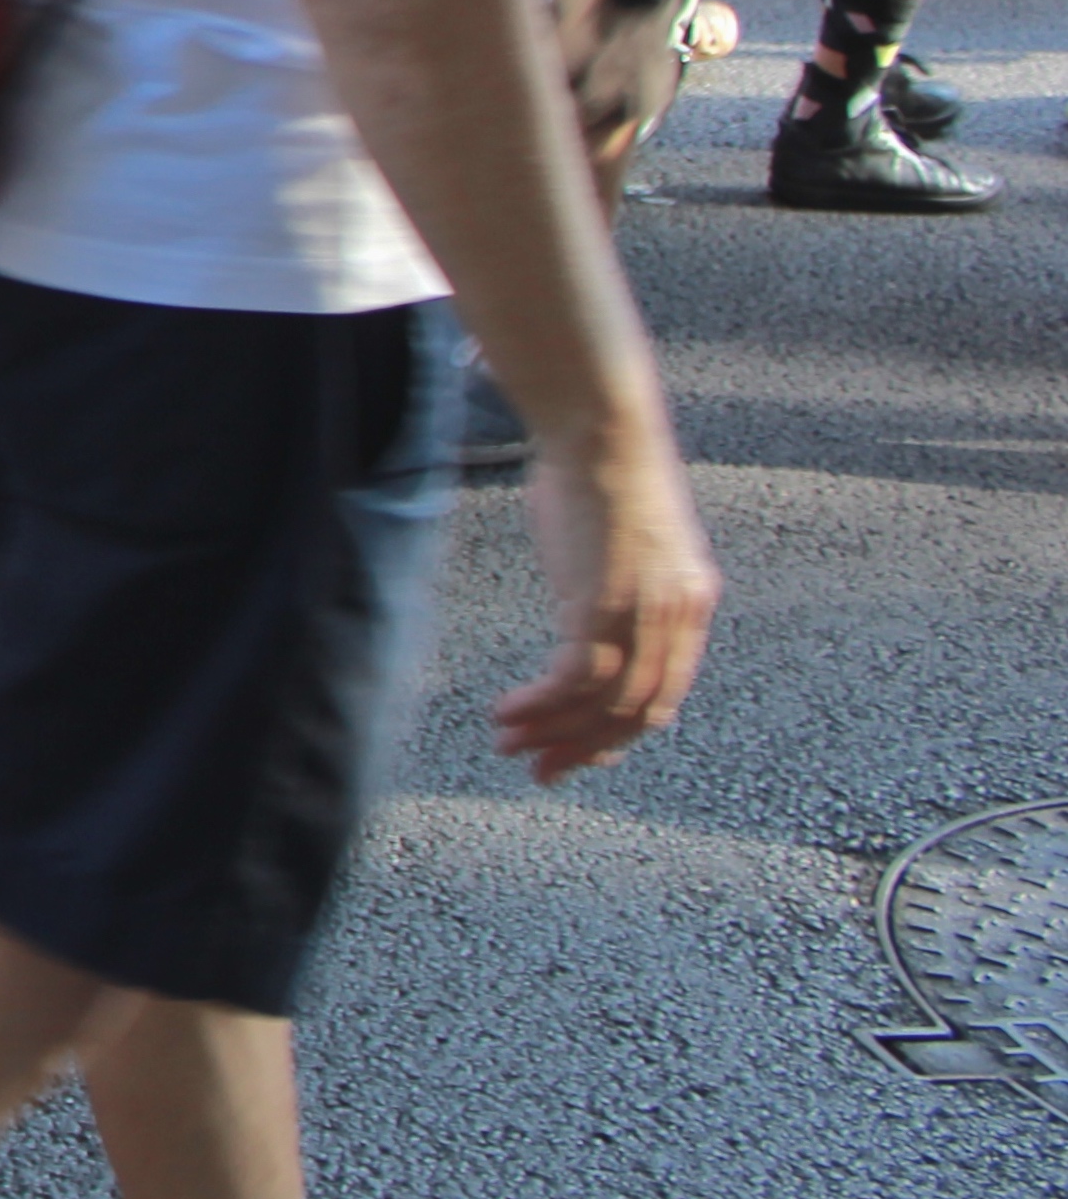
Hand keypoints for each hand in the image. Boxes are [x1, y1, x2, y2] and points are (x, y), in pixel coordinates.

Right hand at [491, 404, 718, 783]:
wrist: (602, 428)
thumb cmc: (602, 466)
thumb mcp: (627, 539)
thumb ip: (621, 582)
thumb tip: (585, 607)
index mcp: (690, 603)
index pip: (662, 693)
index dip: (617, 732)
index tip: (577, 751)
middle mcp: (676, 617)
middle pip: (636, 712)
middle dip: (584, 748)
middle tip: (541, 770)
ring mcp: (643, 614)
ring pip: (603, 704)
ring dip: (552, 732)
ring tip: (508, 742)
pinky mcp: (603, 605)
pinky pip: (574, 681)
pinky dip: (539, 706)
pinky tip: (507, 710)